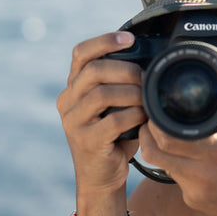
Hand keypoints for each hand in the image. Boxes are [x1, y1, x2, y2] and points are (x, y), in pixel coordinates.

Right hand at [57, 32, 146, 192]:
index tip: (129, 38)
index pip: (81, 53)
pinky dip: (133, 115)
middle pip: (93, 70)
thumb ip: (119, 83)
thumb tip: (149, 59)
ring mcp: (73, 122)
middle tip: (145, 76)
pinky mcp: (86, 141)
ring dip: (131, 93)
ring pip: (102, 93)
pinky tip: (144, 118)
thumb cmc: (115, 137)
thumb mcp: (114, 105)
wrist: (103, 177)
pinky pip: (113, 120)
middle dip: (125, 69)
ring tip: (147, 98)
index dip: (105, 41)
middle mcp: (67, 101)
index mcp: (73, 87)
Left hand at [137, 56, 216, 215]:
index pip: (166, 136)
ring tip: (164, 134)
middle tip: (150, 120)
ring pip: (161, 167)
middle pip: (154, 152)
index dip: (153, 123)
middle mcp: (201, 173)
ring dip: (159, 150)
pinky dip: (177, 166)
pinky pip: (175, 180)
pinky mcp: (194, 202)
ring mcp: (195, 191)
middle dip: (147, 135)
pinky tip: (188, 157)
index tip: (154, 109)